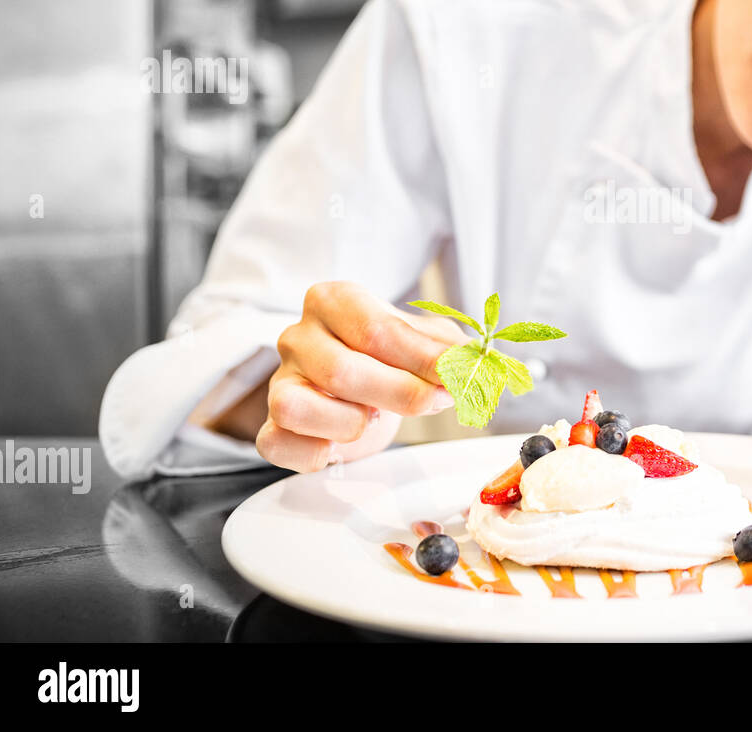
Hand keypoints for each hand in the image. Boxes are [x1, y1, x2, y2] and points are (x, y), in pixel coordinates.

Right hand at [257, 281, 470, 471]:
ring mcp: (279, 381)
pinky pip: (279, 442)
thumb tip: (481, 365)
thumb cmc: (391, 357)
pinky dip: (317, 451)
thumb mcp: (427, 342)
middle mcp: (298, 336)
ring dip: (350, 421)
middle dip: (402, 394)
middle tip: (437, 401)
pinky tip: (341, 442)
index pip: (378, 330)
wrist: (359, 386)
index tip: (459, 375)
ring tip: (373, 416)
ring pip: (299, 407)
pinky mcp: (270, 425)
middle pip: (343, 370)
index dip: (424, 359)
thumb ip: (452, 350)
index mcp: (333, 301)